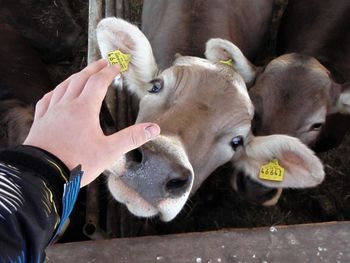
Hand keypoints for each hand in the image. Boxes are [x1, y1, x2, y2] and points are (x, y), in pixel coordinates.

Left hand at [24, 59, 159, 186]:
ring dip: (75, 76)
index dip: (109, 72)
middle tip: (103, 62)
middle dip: (93, 68)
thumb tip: (153, 128)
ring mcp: (51, 112)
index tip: (117, 65)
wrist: (41, 175)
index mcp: (84, 109)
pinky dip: (55, 91)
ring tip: (83, 73)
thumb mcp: (109, 152)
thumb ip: (131, 138)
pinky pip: (47, 99)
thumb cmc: (76, 163)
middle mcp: (67, 105)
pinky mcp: (40, 121)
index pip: (99, 82)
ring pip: (63, 86)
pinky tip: (56, 92)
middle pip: (81, 79)